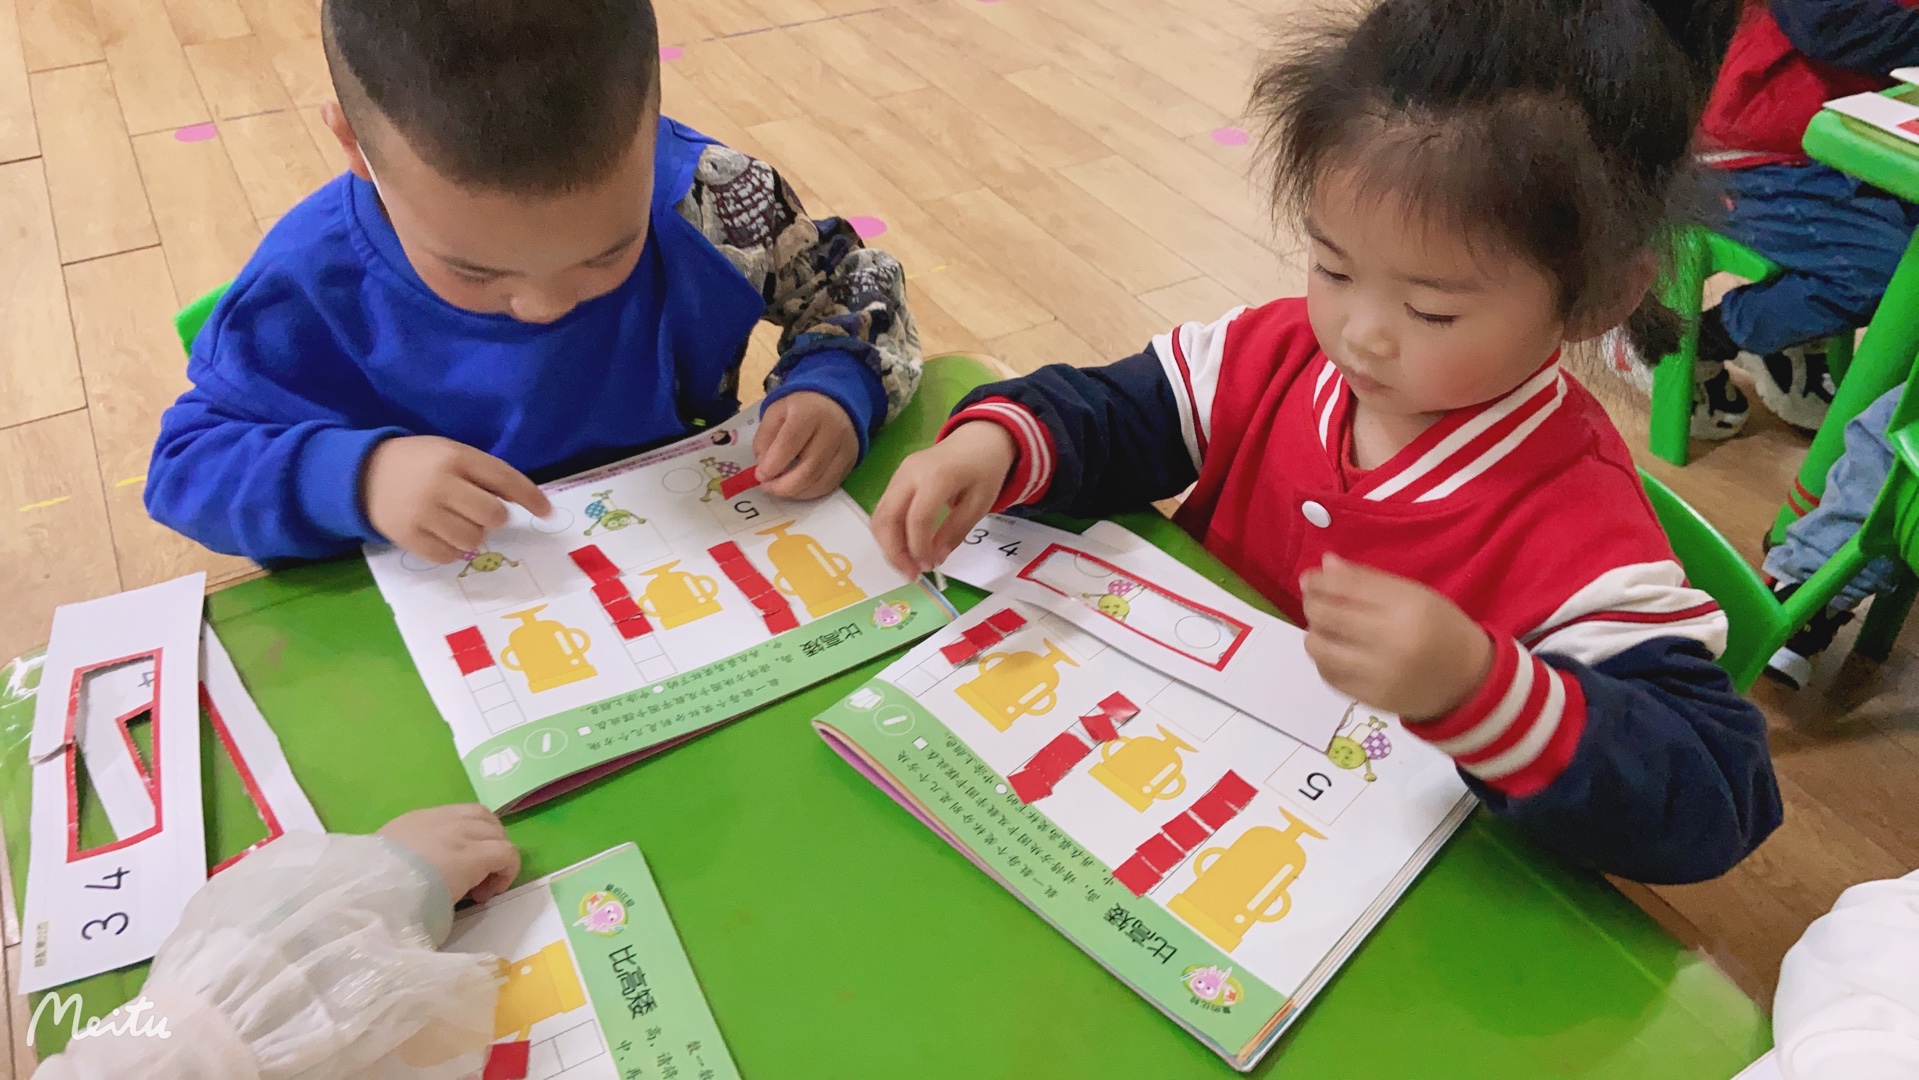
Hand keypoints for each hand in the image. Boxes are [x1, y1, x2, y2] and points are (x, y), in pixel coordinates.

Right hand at [362, 436, 550, 563]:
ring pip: (473, 539)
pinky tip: (442, 535)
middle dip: (493, 518)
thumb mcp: (452, 454)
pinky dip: (452, 550)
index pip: (504, 479)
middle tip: (479, 512)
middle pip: (493, 515)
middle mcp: (440, 484)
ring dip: (473, 535)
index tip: (547, 512)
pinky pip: (448, 556)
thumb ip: (484, 474)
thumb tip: (523, 503)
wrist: (363, 473)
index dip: (531, 497)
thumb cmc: (420, 463)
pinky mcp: (407, 537)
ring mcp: (422, 512)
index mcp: (455, 457)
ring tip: (456, 522)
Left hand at [378, 804, 520, 903]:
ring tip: (471, 853)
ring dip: (484, 833)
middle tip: (479, 878)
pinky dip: (462, 824)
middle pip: (497, 830)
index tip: (486, 895)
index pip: (508, 853)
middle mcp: (459, 830)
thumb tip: (473, 893)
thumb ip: (467, 895)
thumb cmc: (407, 907)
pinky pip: (453, 810)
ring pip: (479, 813)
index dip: (507, 874)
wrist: (364, 890)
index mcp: (469, 857)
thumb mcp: (444, 914)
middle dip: (497, 854)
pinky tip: (446, 843)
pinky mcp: (417, 814)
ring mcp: (437, 818)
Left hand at [755, 392, 860, 499]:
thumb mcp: (776, 413)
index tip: (760, 475)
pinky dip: (810, 492)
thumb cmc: (801, 409)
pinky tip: (797, 489)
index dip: (773, 464)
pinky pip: (830, 485)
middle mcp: (832, 431)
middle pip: (809, 469)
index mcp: (809, 413)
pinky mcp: (851, 462)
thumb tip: (763, 467)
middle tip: (767, 487)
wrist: (836, 404)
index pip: (790, 443)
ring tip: (780, 489)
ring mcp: (845, 448)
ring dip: (796, 492)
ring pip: (821, 482)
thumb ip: (765, 438)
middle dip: (784, 486)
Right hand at [870, 421, 1016, 574]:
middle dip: (894, 551)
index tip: (928, 567)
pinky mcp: (896, 478)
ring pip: (879, 515)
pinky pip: (884, 509)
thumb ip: (955, 531)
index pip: (916, 518)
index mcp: (937, 477)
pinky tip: (905, 548)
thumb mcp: (980, 504)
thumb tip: (934, 560)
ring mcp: (899, 474)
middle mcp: (910, 473)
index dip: (918, 547)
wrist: (977, 439)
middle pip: (887, 517)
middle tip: (910, 574)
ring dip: (888, 545)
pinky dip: (890, 533)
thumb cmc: (984, 470)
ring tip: (907, 566)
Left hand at [1298, 554, 1493, 719]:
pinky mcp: (1370, 699)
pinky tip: (1335, 652)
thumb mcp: (1415, 595)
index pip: (1347, 587)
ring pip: (1320, 649)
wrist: (1467, 681)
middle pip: (1328, 616)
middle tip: (1313, 600)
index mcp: (1407, 608)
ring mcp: (1379, 674)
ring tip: (1324, 629)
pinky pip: (1329, 676)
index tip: (1310, 577)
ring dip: (1315, 634)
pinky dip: (1324, 660)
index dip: (1320, 580)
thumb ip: (1368, 580)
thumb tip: (1325, 564)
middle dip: (1312, 604)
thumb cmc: (1440, 629)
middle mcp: (1391, 641)